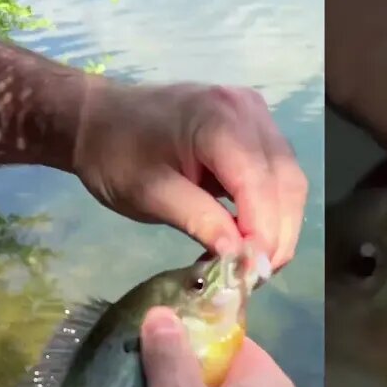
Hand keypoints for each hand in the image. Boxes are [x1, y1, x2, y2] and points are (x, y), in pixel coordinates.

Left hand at [73, 81, 309, 270]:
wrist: (99, 119)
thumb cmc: (115, 155)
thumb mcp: (148, 194)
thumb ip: (198, 221)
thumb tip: (239, 257)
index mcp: (218, 119)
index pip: (258, 182)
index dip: (264, 231)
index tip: (252, 274)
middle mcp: (247, 109)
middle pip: (285, 180)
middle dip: (278, 233)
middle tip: (256, 277)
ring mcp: (254, 114)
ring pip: (287, 178)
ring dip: (279, 224)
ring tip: (254, 262)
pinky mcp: (254, 126)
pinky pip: (276, 171)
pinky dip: (270, 207)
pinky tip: (251, 236)